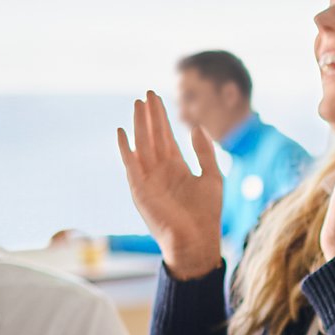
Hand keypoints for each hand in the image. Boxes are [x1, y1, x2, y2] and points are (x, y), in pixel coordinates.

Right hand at [117, 89, 223, 279]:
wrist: (197, 241)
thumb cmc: (206, 214)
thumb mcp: (212, 177)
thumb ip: (204, 152)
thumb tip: (195, 127)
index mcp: (176, 168)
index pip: (166, 136)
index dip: (162, 117)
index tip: (158, 97)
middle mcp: (160, 171)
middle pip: (153, 136)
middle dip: (150, 115)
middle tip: (146, 93)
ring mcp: (149, 179)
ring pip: (142, 145)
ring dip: (139, 124)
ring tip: (138, 104)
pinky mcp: (140, 189)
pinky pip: (131, 165)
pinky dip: (126, 148)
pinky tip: (122, 131)